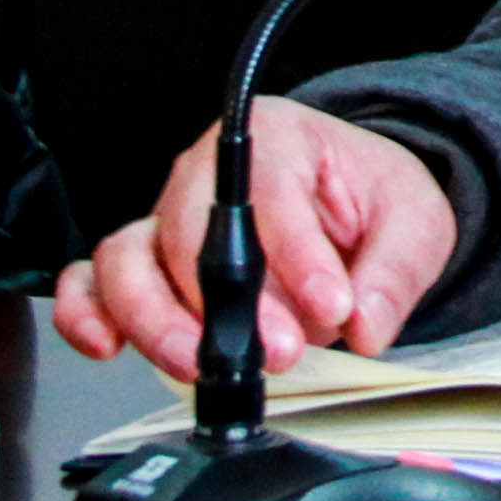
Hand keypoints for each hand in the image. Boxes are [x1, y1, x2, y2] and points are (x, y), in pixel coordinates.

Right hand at [51, 97, 459, 383]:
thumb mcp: (413, 220)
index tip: (331, 305)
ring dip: (154, 319)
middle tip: (280, 348)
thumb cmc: (367, 198)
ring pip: (126, 260)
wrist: (348, 208)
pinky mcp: (145, 267)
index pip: (272, 190)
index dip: (297, 254)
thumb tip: (364, 324)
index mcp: (274, 137)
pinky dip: (86, 315)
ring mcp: (166, 220)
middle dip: (229, 301)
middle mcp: (205, 174)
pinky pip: (91, 285)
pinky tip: (108, 345)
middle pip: (186, 229)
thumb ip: (394, 272)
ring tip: (197, 363)